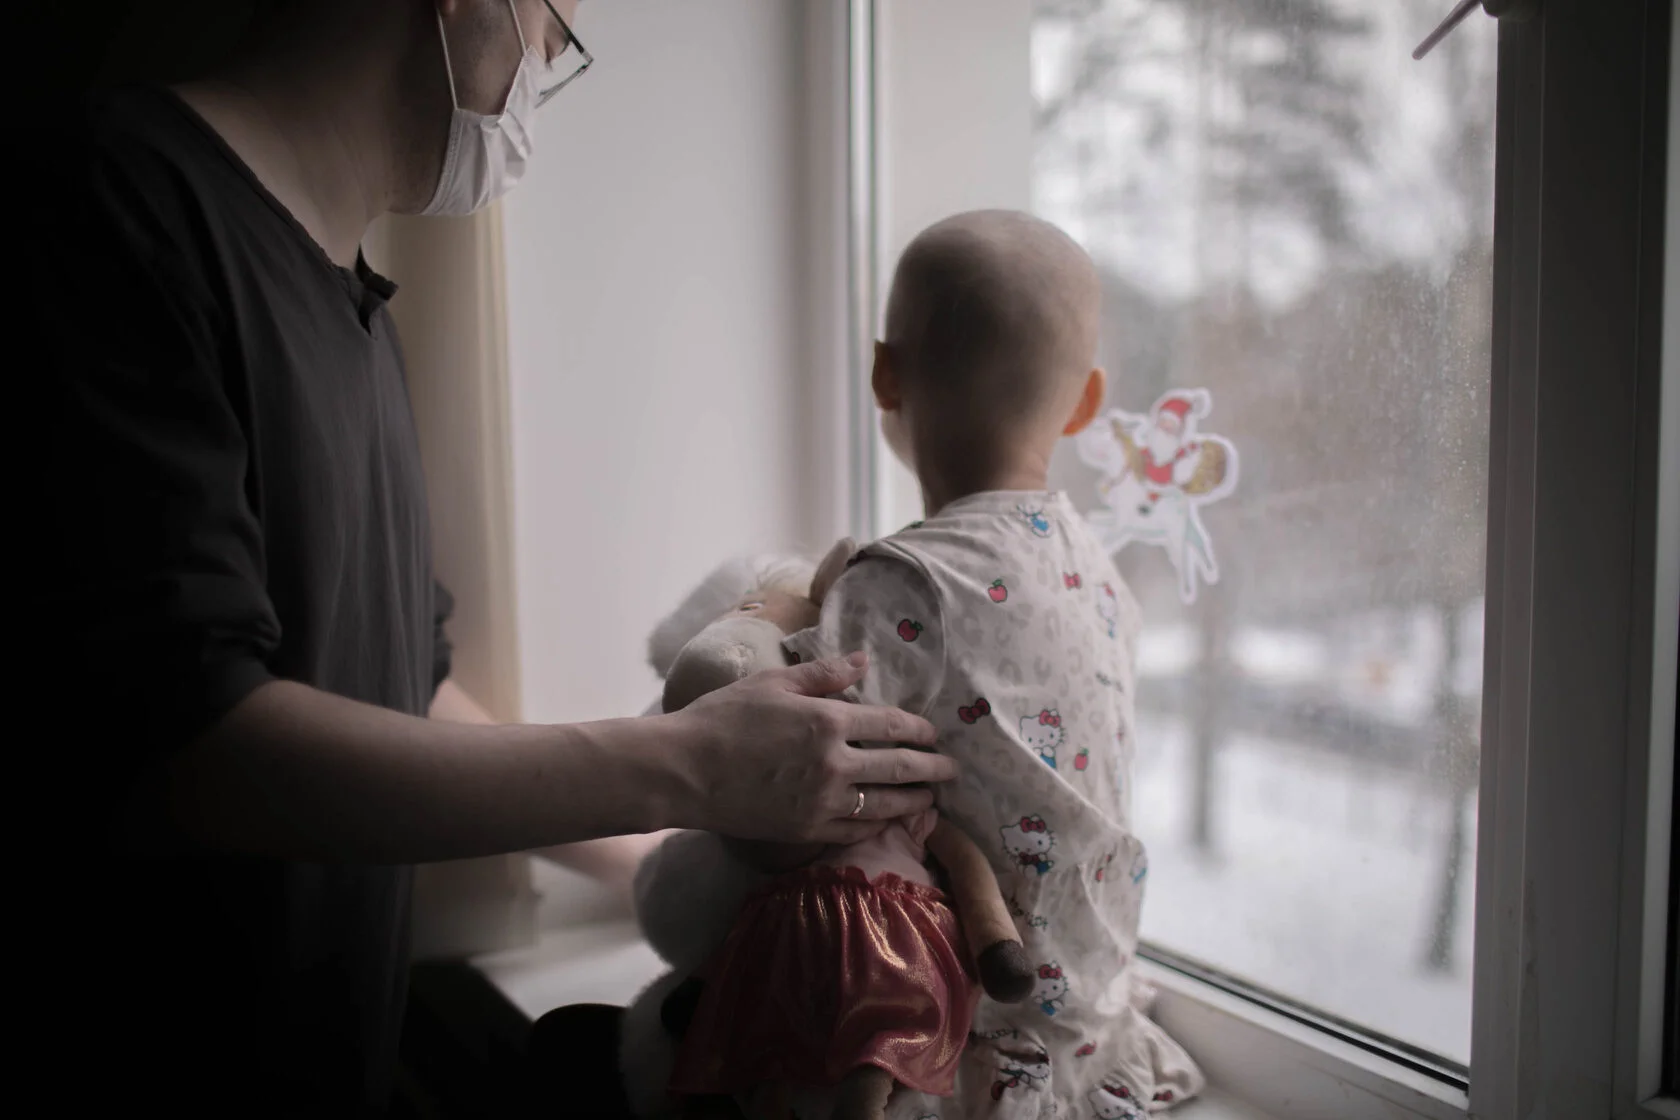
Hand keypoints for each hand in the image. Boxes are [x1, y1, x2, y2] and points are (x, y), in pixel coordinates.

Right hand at [665, 651, 952, 844]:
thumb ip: (824, 674)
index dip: (919, 729)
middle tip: (952, 770)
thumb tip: (864, 662)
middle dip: (932, 768)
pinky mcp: (806, 830)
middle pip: (900, 767)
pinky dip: (879, 826)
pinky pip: (855, 830)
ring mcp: (822, 802)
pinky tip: (889, 822)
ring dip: (914, 801)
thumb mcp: (773, 682)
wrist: (684, 771)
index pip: (892, 725)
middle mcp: (834, 764)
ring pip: (885, 804)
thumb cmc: (723, 718)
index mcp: (828, 721)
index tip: (933, 733)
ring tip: (931, 799)